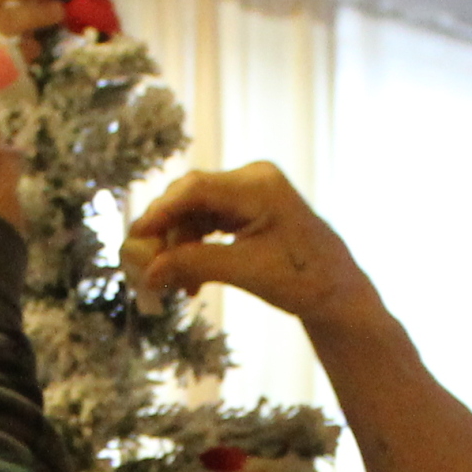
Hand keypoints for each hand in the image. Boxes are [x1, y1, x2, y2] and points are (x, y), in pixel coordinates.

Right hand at [122, 163, 382, 325]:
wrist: (337, 291)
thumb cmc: (303, 280)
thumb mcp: (246, 273)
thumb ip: (195, 265)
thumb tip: (147, 272)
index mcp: (260, 186)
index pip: (196, 189)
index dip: (160, 212)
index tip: (134, 239)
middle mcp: (252, 180)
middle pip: (190, 198)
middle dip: (165, 233)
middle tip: (143, 265)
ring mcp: (249, 193)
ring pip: (194, 213)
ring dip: (178, 247)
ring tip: (169, 285)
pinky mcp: (245, 209)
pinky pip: (206, 223)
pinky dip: (194, 249)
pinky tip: (188, 283)